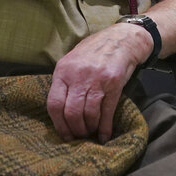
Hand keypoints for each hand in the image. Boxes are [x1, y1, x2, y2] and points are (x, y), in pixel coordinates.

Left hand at [47, 24, 150, 142]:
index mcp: (64, 70)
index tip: (64, 134)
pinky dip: (104, 128)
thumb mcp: (72, 60)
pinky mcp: (113, 85)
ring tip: (90, 132)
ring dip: (89, 128)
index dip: (58, 124)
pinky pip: (106, 112)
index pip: (54, 103)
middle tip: (78, 136)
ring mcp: (97, 80)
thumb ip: (64, 81)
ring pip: (88, 114)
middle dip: (75, 129)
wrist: (121, 39)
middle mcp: (79, 76)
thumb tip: (58, 109)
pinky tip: (103, 136)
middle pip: (71, 112)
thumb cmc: (94, 51)